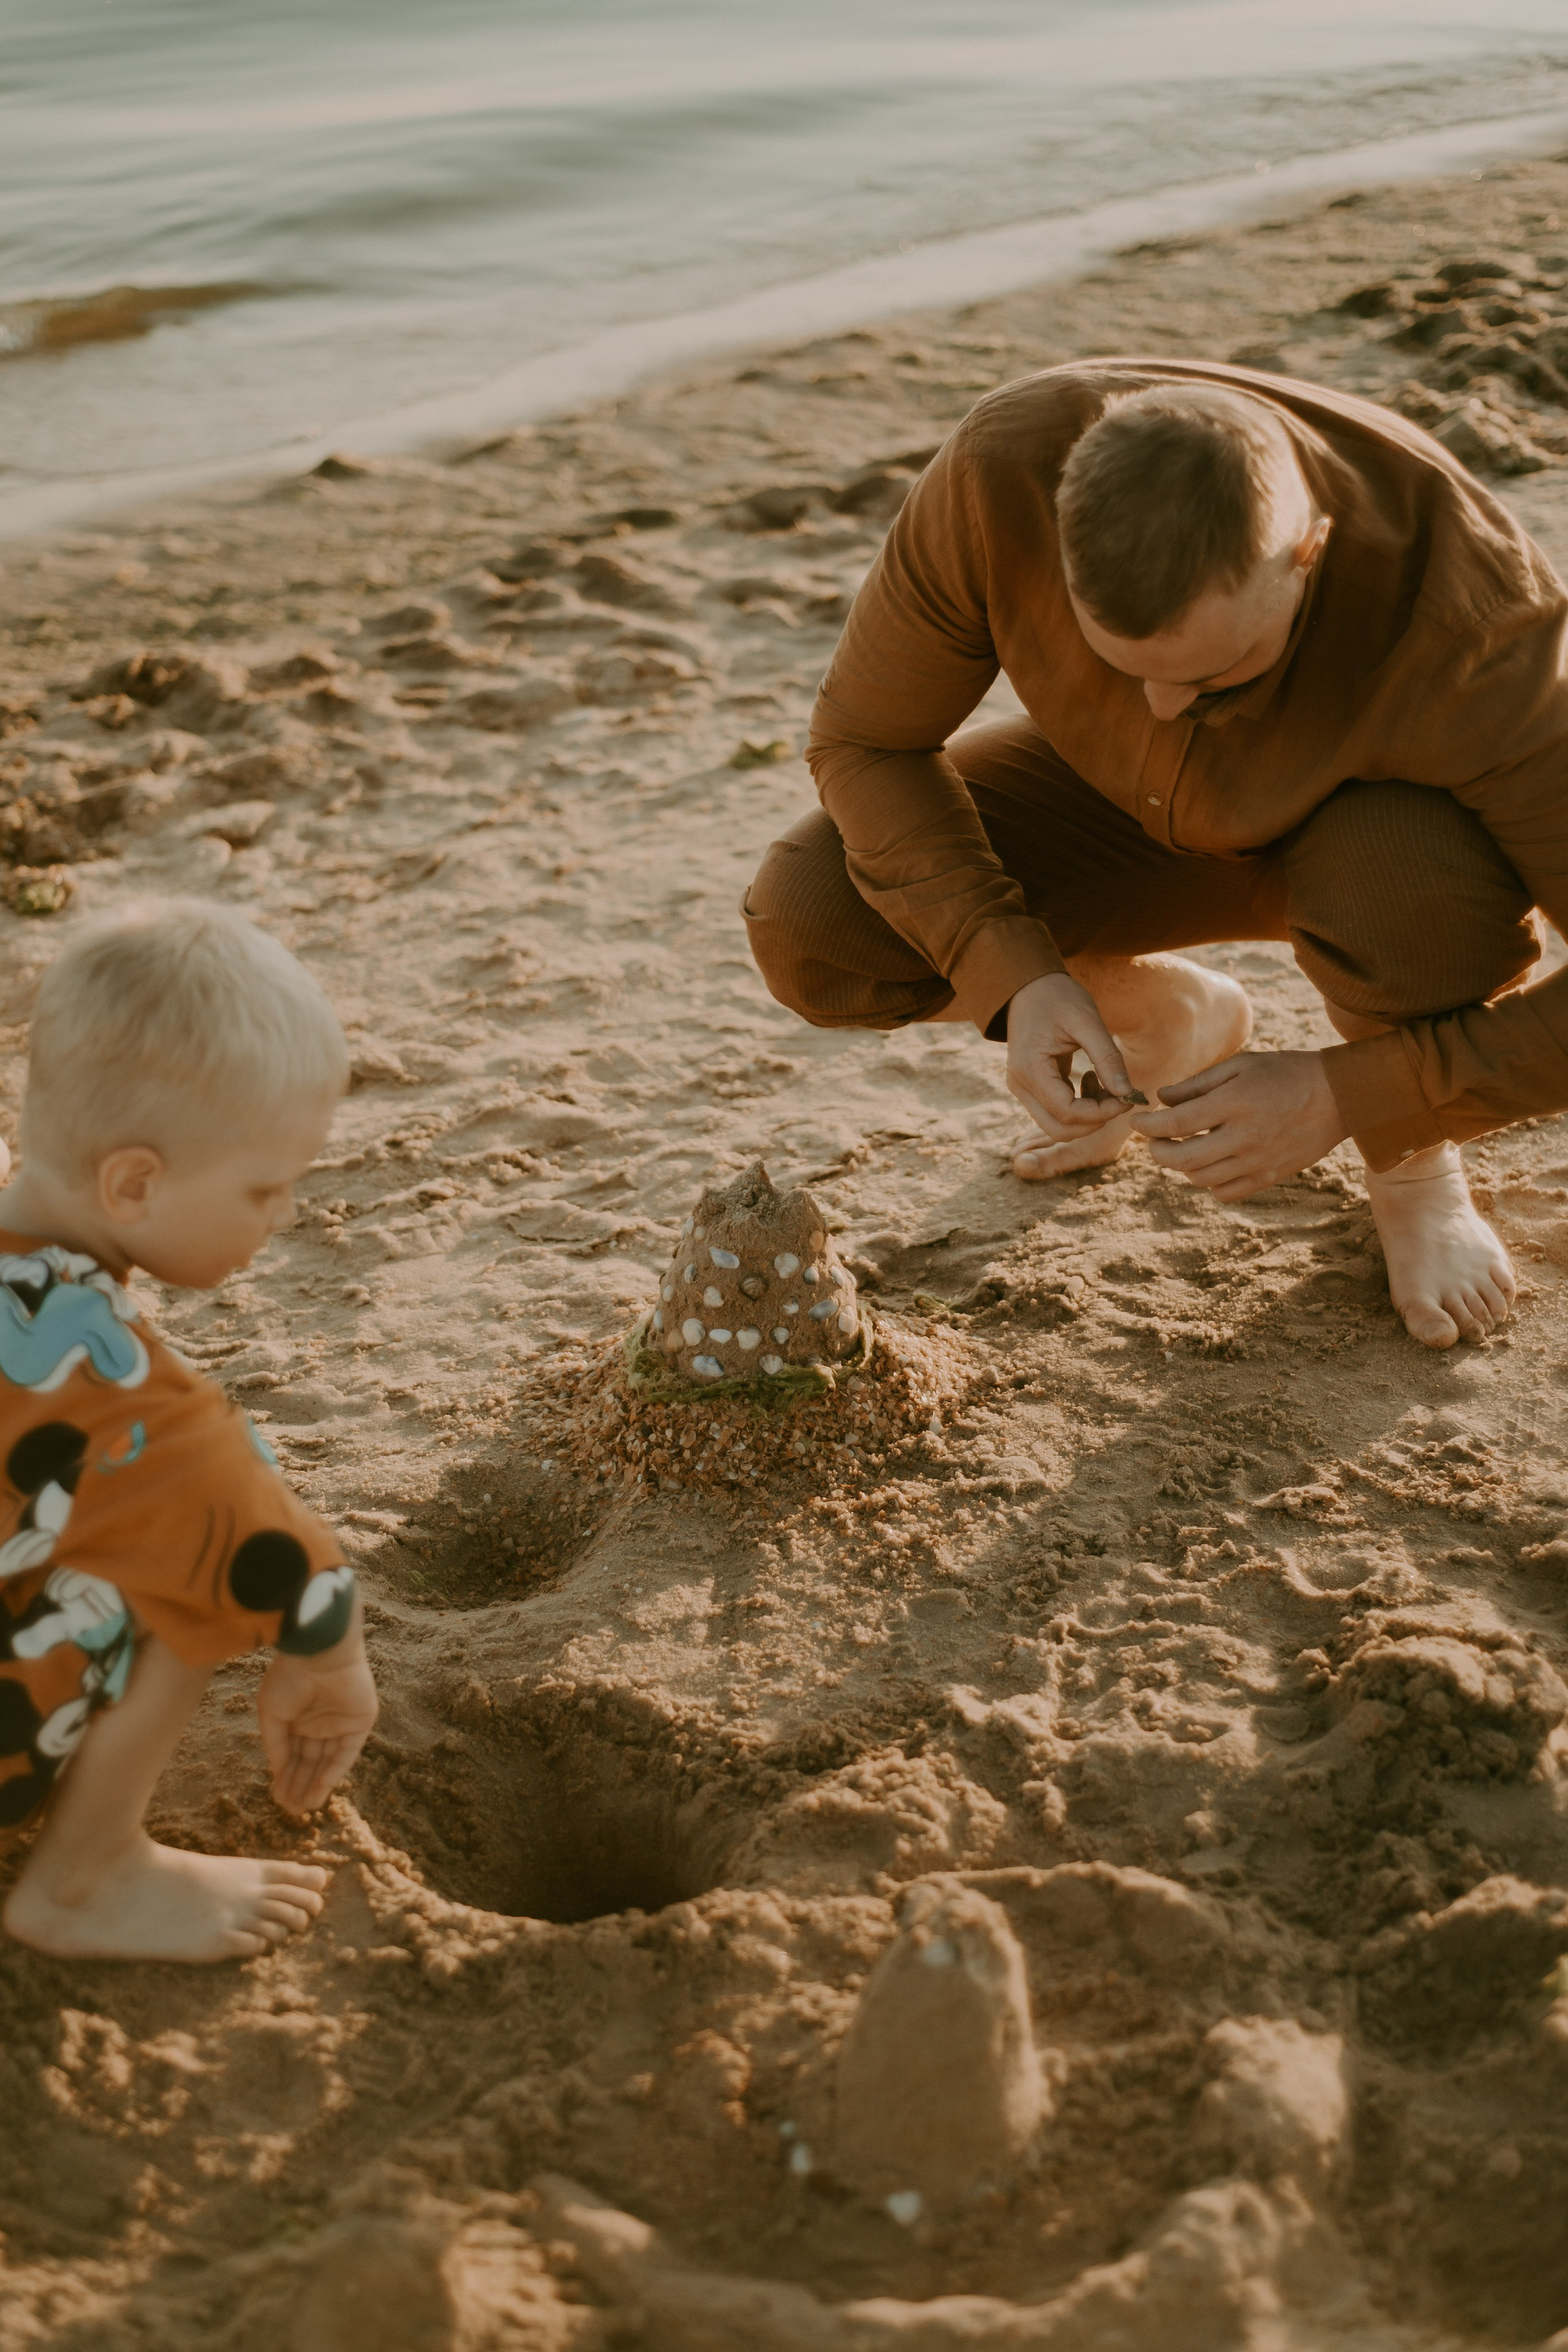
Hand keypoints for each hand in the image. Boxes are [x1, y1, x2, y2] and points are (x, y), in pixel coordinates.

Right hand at [258, 1643, 377, 1815]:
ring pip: (327, 1761)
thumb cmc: (290, 1678)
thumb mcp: (272, 1713)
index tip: (277, 1798)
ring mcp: (341, 1723)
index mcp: (298, 1717)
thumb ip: (275, 1744)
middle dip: (299, 1785)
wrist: (318, 1653)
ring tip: (303, 1809)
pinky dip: (334, 1772)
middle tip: (291, 1811)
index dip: (285, 1777)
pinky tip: (320, 1790)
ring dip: (315, 1785)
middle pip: (309, 1761)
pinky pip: (347, 1753)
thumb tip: (277, 1772)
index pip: (292, 1754)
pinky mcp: (360, 1722)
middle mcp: (319, 1722)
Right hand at [1005, 972, 1136, 1141]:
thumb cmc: (1058, 997)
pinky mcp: (1029, 1086)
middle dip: (1095, 1121)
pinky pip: (1055, 1111)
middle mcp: (1020, 1085)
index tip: (1127, 1097)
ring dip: (1088, 1116)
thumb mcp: (1087, 1020)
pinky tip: (1093, 1079)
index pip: (1067, 1111)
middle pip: (1059, 1128)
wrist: (1029, 986)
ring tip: (1107, 1086)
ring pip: (1057, 1125)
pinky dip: (1079, 1106)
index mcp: (1030, 1069)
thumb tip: (1127, 1093)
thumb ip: (1107, 1056)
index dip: (1101, 1112)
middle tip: (1121, 1099)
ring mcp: (1021, 1088)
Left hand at [1132, 1048, 1348, 1200]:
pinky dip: (1208, 1182)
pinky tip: (1211, 1163)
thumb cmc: (1285, 1072)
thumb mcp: (1240, 1065)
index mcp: (1235, 1103)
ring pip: (1200, 1179)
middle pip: (1182, 1159)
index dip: (1147, 1126)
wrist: (1338, 1095)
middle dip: (1157, 1151)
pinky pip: (1225, 1193)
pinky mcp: (1269, 1177)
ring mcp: (1258, 1162)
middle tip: (1153, 1139)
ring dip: (1182, 1166)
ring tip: (1182, 1147)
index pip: (1175, 1124)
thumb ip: (1197, 1084)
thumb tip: (1161, 1101)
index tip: (1136, 1121)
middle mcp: (1244, 1137)